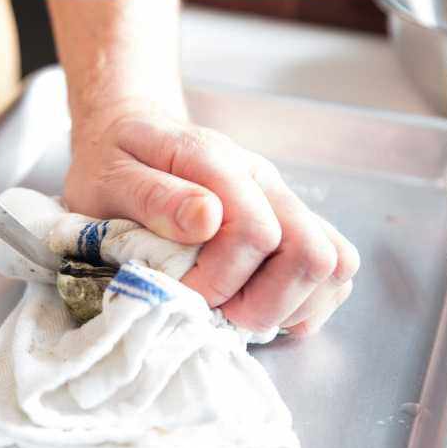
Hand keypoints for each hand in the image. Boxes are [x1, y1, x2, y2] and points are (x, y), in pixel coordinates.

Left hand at [63, 106, 358, 335]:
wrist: (131, 135)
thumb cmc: (116, 162)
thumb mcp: (111, 175)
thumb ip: (154, 196)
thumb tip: (207, 219)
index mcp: (222, 165)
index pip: (256, 234)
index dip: (221, 281)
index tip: (183, 293)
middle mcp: (268, 184)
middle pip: (313, 255)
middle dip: (266, 303)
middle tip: (222, 312)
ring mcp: (288, 206)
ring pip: (336, 266)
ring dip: (292, 305)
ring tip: (243, 311)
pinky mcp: (298, 228)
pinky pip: (336, 273)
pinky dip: (307, 303)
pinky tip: (265, 305)